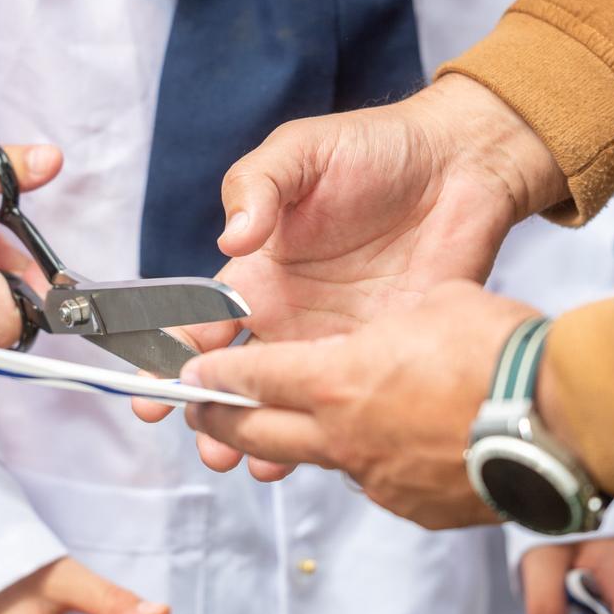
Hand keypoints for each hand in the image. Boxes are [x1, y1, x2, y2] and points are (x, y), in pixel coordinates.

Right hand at [133, 76, 564, 473]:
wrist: (463, 164)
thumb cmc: (375, 149)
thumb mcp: (301, 152)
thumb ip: (256, 187)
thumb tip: (230, 238)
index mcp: (256, 271)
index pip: (198, 324)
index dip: (169, 361)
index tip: (151, 395)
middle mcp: (289, 315)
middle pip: (237, 379)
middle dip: (214, 417)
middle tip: (209, 444)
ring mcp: (336, 340)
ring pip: (288, 403)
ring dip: (265, 437)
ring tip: (255, 464)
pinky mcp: (387, 353)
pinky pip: (350, 401)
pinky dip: (330, 433)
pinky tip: (320, 455)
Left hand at [181, 280, 538, 527]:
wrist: (564, 422)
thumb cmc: (501, 351)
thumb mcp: (437, 302)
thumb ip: (393, 322)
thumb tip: (392, 334)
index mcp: (336, 380)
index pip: (250, 376)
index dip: (214, 373)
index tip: (192, 372)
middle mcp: (343, 436)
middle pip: (256, 432)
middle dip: (218, 421)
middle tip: (199, 414)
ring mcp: (377, 478)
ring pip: (318, 460)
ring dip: (297, 445)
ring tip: (289, 435)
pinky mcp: (415, 509)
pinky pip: (376, 482)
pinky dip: (371, 463)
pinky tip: (390, 448)